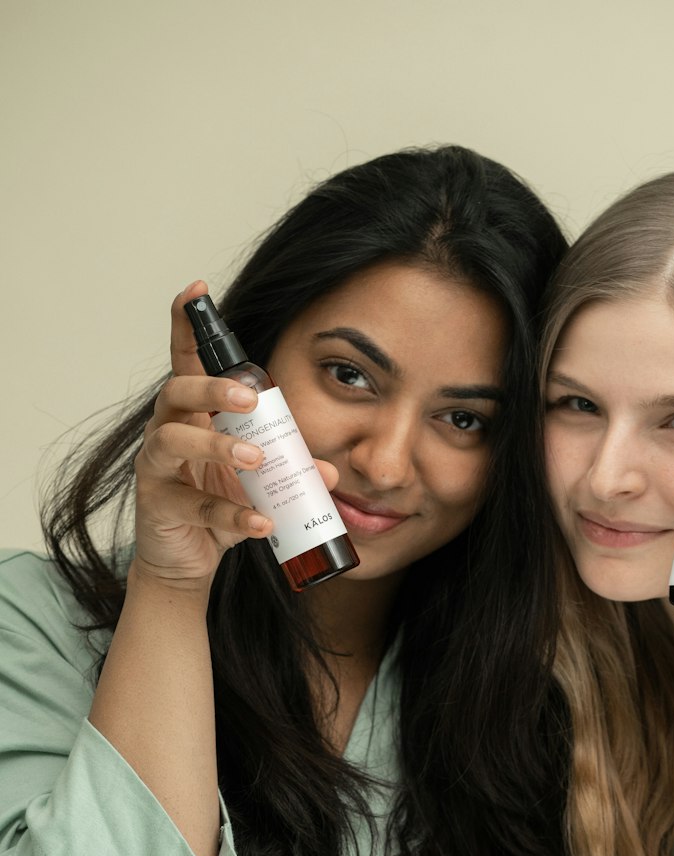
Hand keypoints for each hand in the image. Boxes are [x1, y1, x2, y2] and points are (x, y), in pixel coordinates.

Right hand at [132, 281, 335, 588]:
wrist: (187, 560)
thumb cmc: (219, 504)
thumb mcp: (258, 478)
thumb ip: (289, 466)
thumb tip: (329, 470)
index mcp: (194, 413)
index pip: (186, 362)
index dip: (187, 326)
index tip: (196, 291)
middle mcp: (167, 431)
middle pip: (175, 391)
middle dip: (211, 387)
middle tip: (249, 396)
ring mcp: (158, 469)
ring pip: (173, 441)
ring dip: (216, 446)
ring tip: (254, 458)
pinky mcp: (160, 507)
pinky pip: (194, 506)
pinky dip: (231, 515)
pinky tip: (260, 522)